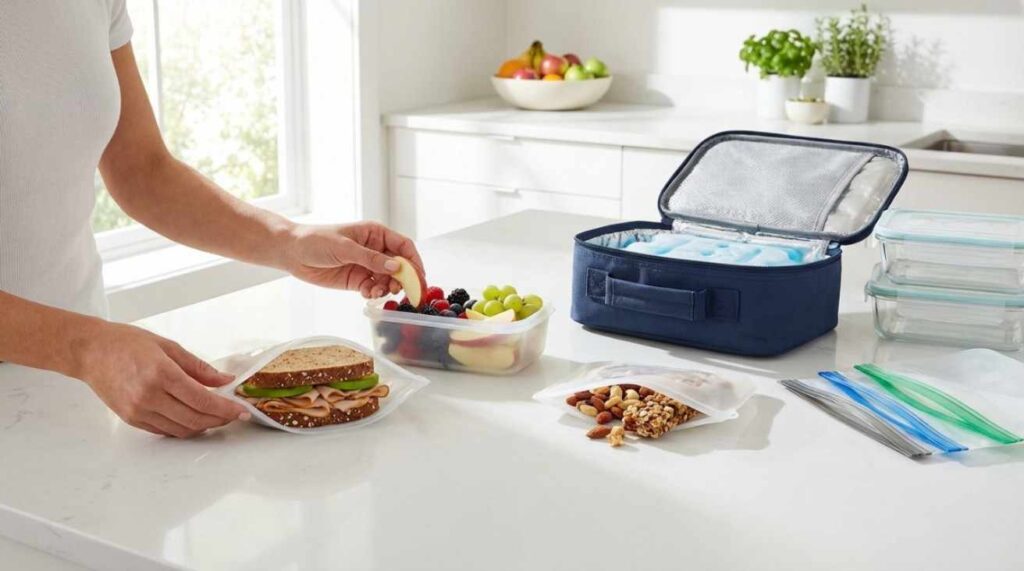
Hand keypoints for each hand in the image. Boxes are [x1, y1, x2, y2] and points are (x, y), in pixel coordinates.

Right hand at [72, 322, 249, 437]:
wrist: (90, 352)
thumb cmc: (127, 343)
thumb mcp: (168, 347)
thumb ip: (199, 367)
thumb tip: (225, 380)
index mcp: (161, 374)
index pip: (203, 400)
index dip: (226, 409)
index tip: (242, 411)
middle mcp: (149, 396)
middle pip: (195, 419)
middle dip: (219, 420)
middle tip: (233, 414)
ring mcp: (139, 411)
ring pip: (181, 429)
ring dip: (203, 426)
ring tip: (216, 416)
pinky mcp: (132, 419)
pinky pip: (165, 430)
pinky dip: (184, 427)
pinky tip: (194, 417)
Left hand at [283, 221, 424, 297]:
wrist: (292, 253)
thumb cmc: (316, 240)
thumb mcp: (345, 248)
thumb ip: (371, 259)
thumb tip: (396, 268)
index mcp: (376, 234)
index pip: (404, 247)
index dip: (414, 262)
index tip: (419, 277)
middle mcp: (375, 250)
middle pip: (400, 266)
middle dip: (404, 279)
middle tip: (407, 293)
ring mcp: (367, 266)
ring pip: (388, 280)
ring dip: (388, 288)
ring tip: (378, 292)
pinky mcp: (358, 280)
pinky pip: (374, 289)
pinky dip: (374, 294)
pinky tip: (367, 295)